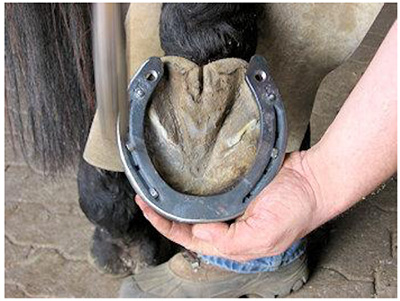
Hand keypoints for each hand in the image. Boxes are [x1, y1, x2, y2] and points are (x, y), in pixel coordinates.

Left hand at [136, 151, 319, 261]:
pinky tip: (182, 178)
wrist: (313, 181)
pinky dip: (193, 185)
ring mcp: (230, 206)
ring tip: (156, 188)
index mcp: (231, 242)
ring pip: (196, 206)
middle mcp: (227, 226)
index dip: (165, 226)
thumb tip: (198, 233)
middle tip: (145, 195)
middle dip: (164, 212)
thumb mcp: (264, 234)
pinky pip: (209, 188)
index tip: (147, 208)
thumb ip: (230, 240)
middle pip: (188, 223)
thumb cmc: (296, 211)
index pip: (188, 238)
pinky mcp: (235, 187)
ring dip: (176, 199)